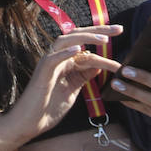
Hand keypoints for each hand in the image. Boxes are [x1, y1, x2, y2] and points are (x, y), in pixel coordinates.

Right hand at [0, 25, 121, 150]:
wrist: (31, 121)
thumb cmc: (49, 106)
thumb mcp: (73, 89)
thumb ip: (84, 75)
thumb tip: (98, 63)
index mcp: (65, 61)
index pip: (85, 44)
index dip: (102, 37)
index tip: (119, 32)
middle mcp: (57, 58)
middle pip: (76, 36)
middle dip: (98, 30)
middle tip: (118, 29)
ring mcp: (49, 63)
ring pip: (65, 41)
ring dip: (85, 38)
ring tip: (104, 39)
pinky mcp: (43, 72)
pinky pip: (53, 58)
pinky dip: (65, 53)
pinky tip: (79, 49)